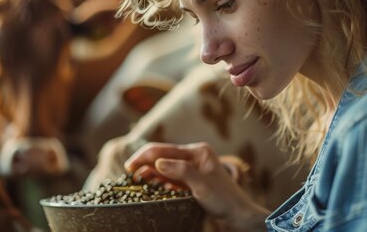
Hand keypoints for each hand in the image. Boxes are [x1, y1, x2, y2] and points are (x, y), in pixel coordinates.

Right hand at [125, 142, 268, 230]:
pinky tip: (150, 185)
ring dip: (150, 172)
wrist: (238, 216)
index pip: (165, 150)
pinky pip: (169, 177)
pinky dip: (159, 180)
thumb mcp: (202, 185)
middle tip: (129, 173)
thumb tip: (157, 163)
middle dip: (145, 163)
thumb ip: (180, 171)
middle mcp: (193, 157)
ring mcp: (191, 169)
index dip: (145, 156)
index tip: (130, 167)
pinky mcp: (189, 181)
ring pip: (164, 167)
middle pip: (162, 156)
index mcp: (198, 151)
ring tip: (136, 180)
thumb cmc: (225, 199)